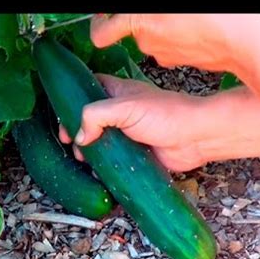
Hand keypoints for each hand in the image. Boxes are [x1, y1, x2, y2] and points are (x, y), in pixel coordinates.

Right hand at [59, 74, 259, 171]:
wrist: (196, 138)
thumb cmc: (164, 115)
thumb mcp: (126, 108)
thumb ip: (96, 116)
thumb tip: (80, 137)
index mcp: (118, 92)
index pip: (89, 88)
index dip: (73, 100)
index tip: (63, 116)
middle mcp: (121, 111)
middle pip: (90, 118)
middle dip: (77, 130)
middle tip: (71, 142)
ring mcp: (127, 133)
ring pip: (100, 139)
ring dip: (88, 149)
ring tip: (84, 158)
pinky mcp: (134, 152)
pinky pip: (112, 157)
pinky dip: (102, 163)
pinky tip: (96, 170)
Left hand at [90, 14, 259, 73]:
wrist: (244, 43)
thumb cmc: (217, 16)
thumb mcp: (174, 5)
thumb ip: (143, 12)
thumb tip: (138, 15)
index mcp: (140, 21)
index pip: (101, 33)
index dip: (99, 24)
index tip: (104, 16)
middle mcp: (146, 41)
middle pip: (131, 28)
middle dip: (140, 16)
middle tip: (163, 10)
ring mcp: (161, 53)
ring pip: (150, 34)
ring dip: (158, 22)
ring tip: (181, 14)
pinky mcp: (175, 59)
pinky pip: (166, 42)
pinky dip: (171, 33)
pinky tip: (190, 24)